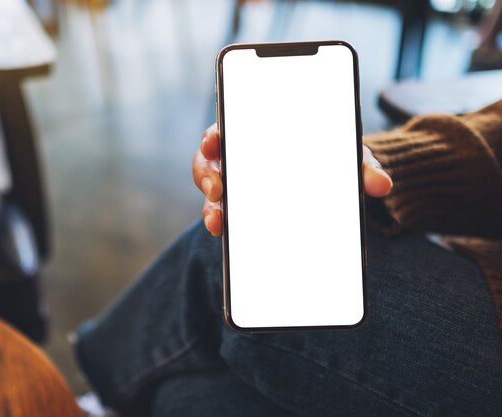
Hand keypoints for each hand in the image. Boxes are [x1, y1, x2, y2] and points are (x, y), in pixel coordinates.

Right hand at [193, 123, 392, 236]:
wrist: (332, 180)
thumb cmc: (330, 157)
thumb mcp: (346, 155)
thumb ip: (361, 165)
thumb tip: (382, 186)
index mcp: (257, 133)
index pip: (226, 128)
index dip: (214, 136)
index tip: (214, 143)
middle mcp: (240, 157)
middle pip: (210, 162)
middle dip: (208, 176)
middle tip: (218, 189)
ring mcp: (238, 185)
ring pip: (213, 194)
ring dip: (211, 207)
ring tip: (219, 223)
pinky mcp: (242, 211)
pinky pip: (226, 217)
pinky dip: (224, 226)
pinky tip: (228, 238)